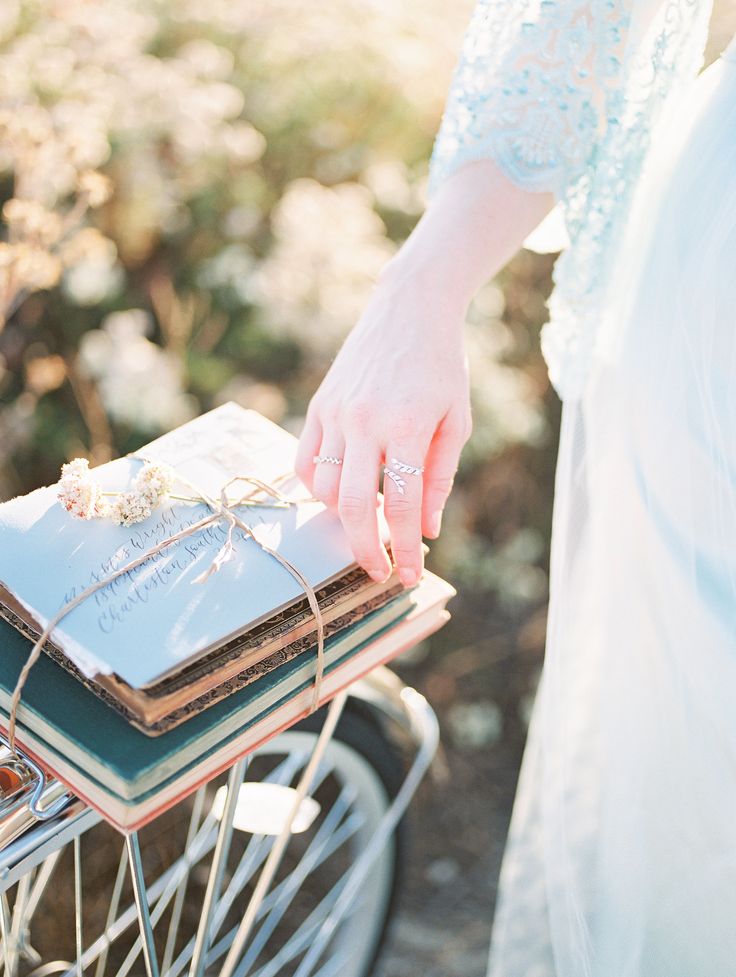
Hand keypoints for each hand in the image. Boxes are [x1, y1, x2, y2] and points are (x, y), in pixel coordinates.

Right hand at [294, 257, 471, 586]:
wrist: (410, 308)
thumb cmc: (442, 366)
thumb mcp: (456, 422)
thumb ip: (440, 478)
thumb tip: (427, 529)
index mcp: (408, 426)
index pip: (402, 505)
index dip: (405, 549)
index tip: (407, 577)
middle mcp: (365, 421)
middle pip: (355, 506)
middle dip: (365, 549)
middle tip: (378, 571)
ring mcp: (336, 412)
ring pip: (325, 488)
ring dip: (344, 518)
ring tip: (367, 526)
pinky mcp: (319, 405)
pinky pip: (305, 461)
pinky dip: (318, 489)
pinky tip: (340, 497)